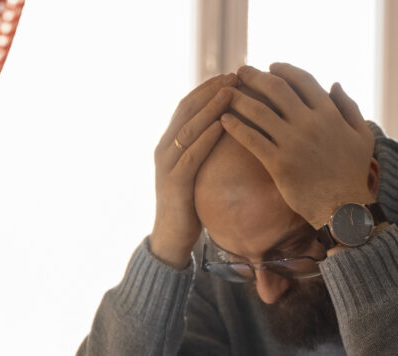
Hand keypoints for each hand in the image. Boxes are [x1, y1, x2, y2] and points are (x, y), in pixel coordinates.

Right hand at [150, 73, 238, 268]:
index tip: (231, 75)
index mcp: (169, 144)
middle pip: (186, 110)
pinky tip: (222, 126)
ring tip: (230, 92)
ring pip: (188, 128)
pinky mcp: (174, 183)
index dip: (208, 89)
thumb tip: (228, 132)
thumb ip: (204, 151)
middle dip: (210, 91)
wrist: (170, 238)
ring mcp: (166, 165)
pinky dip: (206, 138)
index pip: (188, 106)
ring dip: (210, 108)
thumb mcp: (196, 172)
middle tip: (234, 75)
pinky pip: (191, 155)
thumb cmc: (188, 206)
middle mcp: (164, 149)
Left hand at [221, 63, 376, 228]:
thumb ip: (349, 107)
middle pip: (276, 89)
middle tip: (240, 72)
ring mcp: (292, 143)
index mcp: (329, 113)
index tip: (270, 66)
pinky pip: (251, 139)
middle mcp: (310, 123)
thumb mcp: (362, 136)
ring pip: (259, 112)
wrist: (344, 209)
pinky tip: (224, 121)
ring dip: (239, 98)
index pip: (302, 80)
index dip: (284, 70)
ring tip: (225, 93)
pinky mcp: (278, 164)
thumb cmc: (353, 174)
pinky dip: (235, 127)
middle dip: (255, 77)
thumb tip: (335, 83)